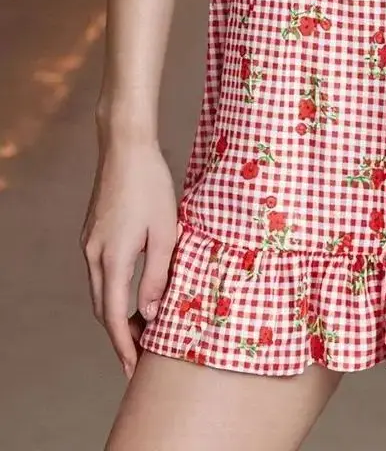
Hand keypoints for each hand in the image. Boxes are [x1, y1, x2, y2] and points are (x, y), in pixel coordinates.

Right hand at [80, 139, 177, 378]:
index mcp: (112, 259)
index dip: (124, 346)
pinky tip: (133, 293)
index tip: (133, 369)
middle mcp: (93, 255)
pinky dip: (115, 291)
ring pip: (101, 292)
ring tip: (143, 328)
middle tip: (142, 356)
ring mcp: (89, 244)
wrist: (126, 147)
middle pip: (104, 309)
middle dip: (121, 336)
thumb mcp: (165, 232)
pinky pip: (101, 273)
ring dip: (118, 314)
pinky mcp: (93, 233)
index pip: (115, 317)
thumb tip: (151, 313)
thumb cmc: (151, 185)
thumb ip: (157, 275)